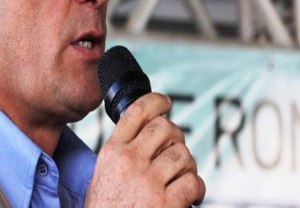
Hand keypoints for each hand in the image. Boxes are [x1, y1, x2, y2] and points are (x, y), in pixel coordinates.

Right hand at [86, 93, 205, 206]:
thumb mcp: (102, 173)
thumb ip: (121, 152)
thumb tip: (145, 135)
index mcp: (113, 151)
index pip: (137, 112)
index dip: (156, 101)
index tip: (165, 102)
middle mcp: (130, 161)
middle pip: (165, 127)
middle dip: (176, 135)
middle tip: (176, 146)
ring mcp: (149, 181)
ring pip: (183, 154)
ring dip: (187, 164)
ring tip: (181, 175)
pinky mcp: (167, 203)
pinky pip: (193, 182)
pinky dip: (196, 187)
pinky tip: (189, 194)